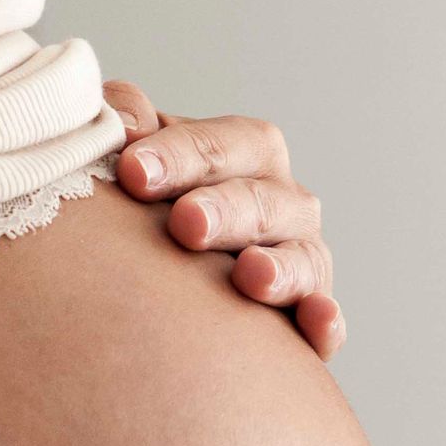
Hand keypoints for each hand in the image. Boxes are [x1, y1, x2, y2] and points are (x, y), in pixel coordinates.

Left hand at [104, 79, 345, 361]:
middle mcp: (282, 201)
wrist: (159, 279)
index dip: (180, 155)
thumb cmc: (148, 205)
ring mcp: (301, 259)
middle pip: (264, 200)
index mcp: (245, 153)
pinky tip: (316, 323)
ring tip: (249, 274)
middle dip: (226, 210)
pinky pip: (324, 322)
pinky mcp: (307, 318)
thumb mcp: (134, 156)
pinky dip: (323, 321)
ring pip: (302, 258)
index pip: (223, 144)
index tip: (134, 170)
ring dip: (280, 267)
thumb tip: (121, 122)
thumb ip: (125, 125)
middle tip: (185, 223)